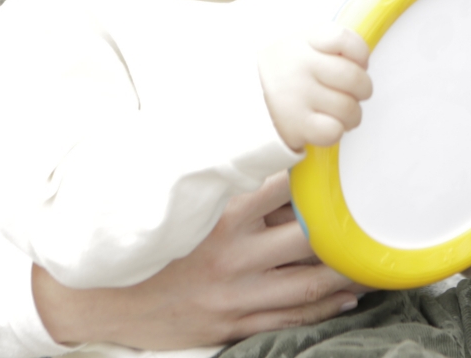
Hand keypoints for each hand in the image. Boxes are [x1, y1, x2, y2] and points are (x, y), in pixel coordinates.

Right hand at [32, 172, 360, 346]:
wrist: (94, 297)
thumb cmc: (141, 239)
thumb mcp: (175, 200)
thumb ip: (218, 178)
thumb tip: (262, 147)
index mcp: (217, 215)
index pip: (283, 188)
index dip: (319, 178)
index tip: (347, 166)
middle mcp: (231, 254)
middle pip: (307, 238)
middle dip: (343, 227)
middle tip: (375, 212)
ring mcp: (235, 294)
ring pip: (309, 284)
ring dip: (346, 272)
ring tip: (372, 257)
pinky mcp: (232, 324)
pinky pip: (291, 318)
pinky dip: (325, 307)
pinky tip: (347, 296)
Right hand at [259, 26, 371, 150]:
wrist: (240, 101)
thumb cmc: (282, 73)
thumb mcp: (298, 45)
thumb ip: (329, 46)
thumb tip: (362, 63)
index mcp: (303, 41)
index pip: (343, 39)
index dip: (360, 53)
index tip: (359, 62)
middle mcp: (300, 66)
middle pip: (354, 77)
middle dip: (363, 89)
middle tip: (355, 93)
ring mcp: (297, 96)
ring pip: (348, 108)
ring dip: (353, 115)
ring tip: (342, 113)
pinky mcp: (295, 125)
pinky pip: (334, 131)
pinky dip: (336, 131)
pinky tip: (327, 125)